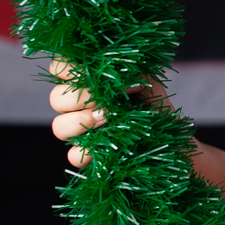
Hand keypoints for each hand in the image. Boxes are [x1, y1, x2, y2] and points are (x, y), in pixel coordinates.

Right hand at [48, 59, 169, 168]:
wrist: (169, 138)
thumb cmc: (156, 107)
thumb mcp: (149, 84)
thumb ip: (132, 75)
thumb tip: (117, 83)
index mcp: (88, 82)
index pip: (60, 68)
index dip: (65, 69)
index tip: (86, 74)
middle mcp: (79, 106)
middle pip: (55, 98)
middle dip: (77, 99)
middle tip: (103, 103)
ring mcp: (81, 132)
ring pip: (58, 127)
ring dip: (79, 123)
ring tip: (107, 120)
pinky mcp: (88, 155)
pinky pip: (73, 156)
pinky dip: (87, 152)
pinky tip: (107, 146)